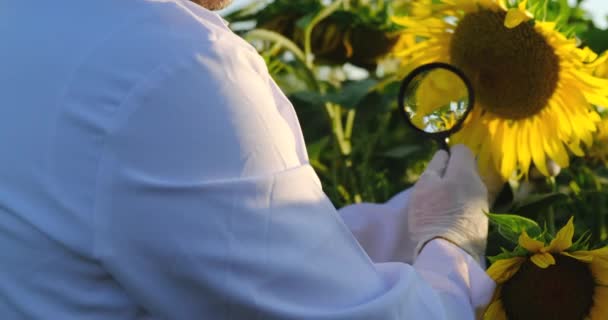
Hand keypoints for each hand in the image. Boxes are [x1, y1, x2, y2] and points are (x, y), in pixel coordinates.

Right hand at [408, 144, 488, 262]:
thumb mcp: (424, 186)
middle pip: (468, 170)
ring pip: (470, 188)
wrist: (449, 254)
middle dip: (453, 173)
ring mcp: (484, 204)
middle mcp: (480, 185)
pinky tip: (449, 219)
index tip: (438, 165)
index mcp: (465, 173)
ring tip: (440, 205)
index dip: (449, 154)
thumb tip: (444, 154)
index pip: (463, 150)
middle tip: (435, 187)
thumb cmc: (431, 215)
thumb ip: (435, 166)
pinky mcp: (483, 222)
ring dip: (457, 191)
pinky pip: (472, 205)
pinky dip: (461, 206)